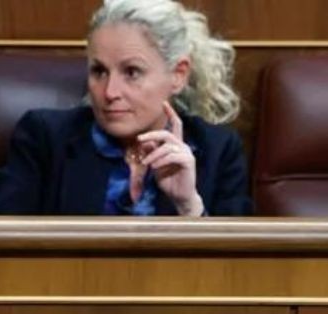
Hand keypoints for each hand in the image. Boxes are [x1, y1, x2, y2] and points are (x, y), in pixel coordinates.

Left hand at [136, 101, 202, 216]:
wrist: (179, 197)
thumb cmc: (168, 182)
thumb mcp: (156, 165)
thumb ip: (152, 153)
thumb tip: (145, 142)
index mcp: (176, 145)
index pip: (175, 125)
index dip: (171, 113)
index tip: (164, 103)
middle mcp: (182, 146)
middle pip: (167, 134)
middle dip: (152, 134)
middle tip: (139, 139)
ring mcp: (186, 153)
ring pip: (167, 146)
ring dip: (154, 154)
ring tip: (146, 163)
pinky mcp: (188, 162)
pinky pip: (172, 156)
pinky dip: (161, 160)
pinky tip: (155, 167)